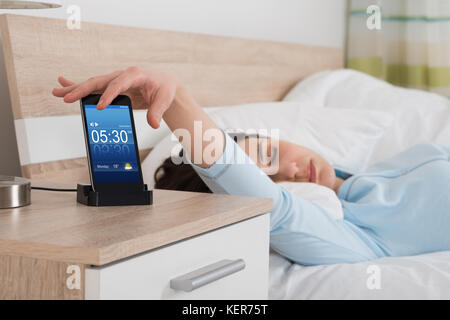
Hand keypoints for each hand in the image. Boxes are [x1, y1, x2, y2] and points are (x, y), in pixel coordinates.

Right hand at [52, 67, 180, 128]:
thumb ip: (158, 111)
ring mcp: (115, 80)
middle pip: (99, 82)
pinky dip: (79, 87)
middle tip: (66, 98)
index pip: (119, 84)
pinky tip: (64, 85)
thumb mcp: (164, 100)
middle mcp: (122, 75)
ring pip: (92, 84)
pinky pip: (94, 87)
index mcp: (135, 75)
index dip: (108, 95)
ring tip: (57, 92)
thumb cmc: (164, 89)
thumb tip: (153, 123)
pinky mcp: (112, 87)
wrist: (164, 83)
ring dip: (74, 88)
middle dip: (82, 89)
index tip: (99, 107)